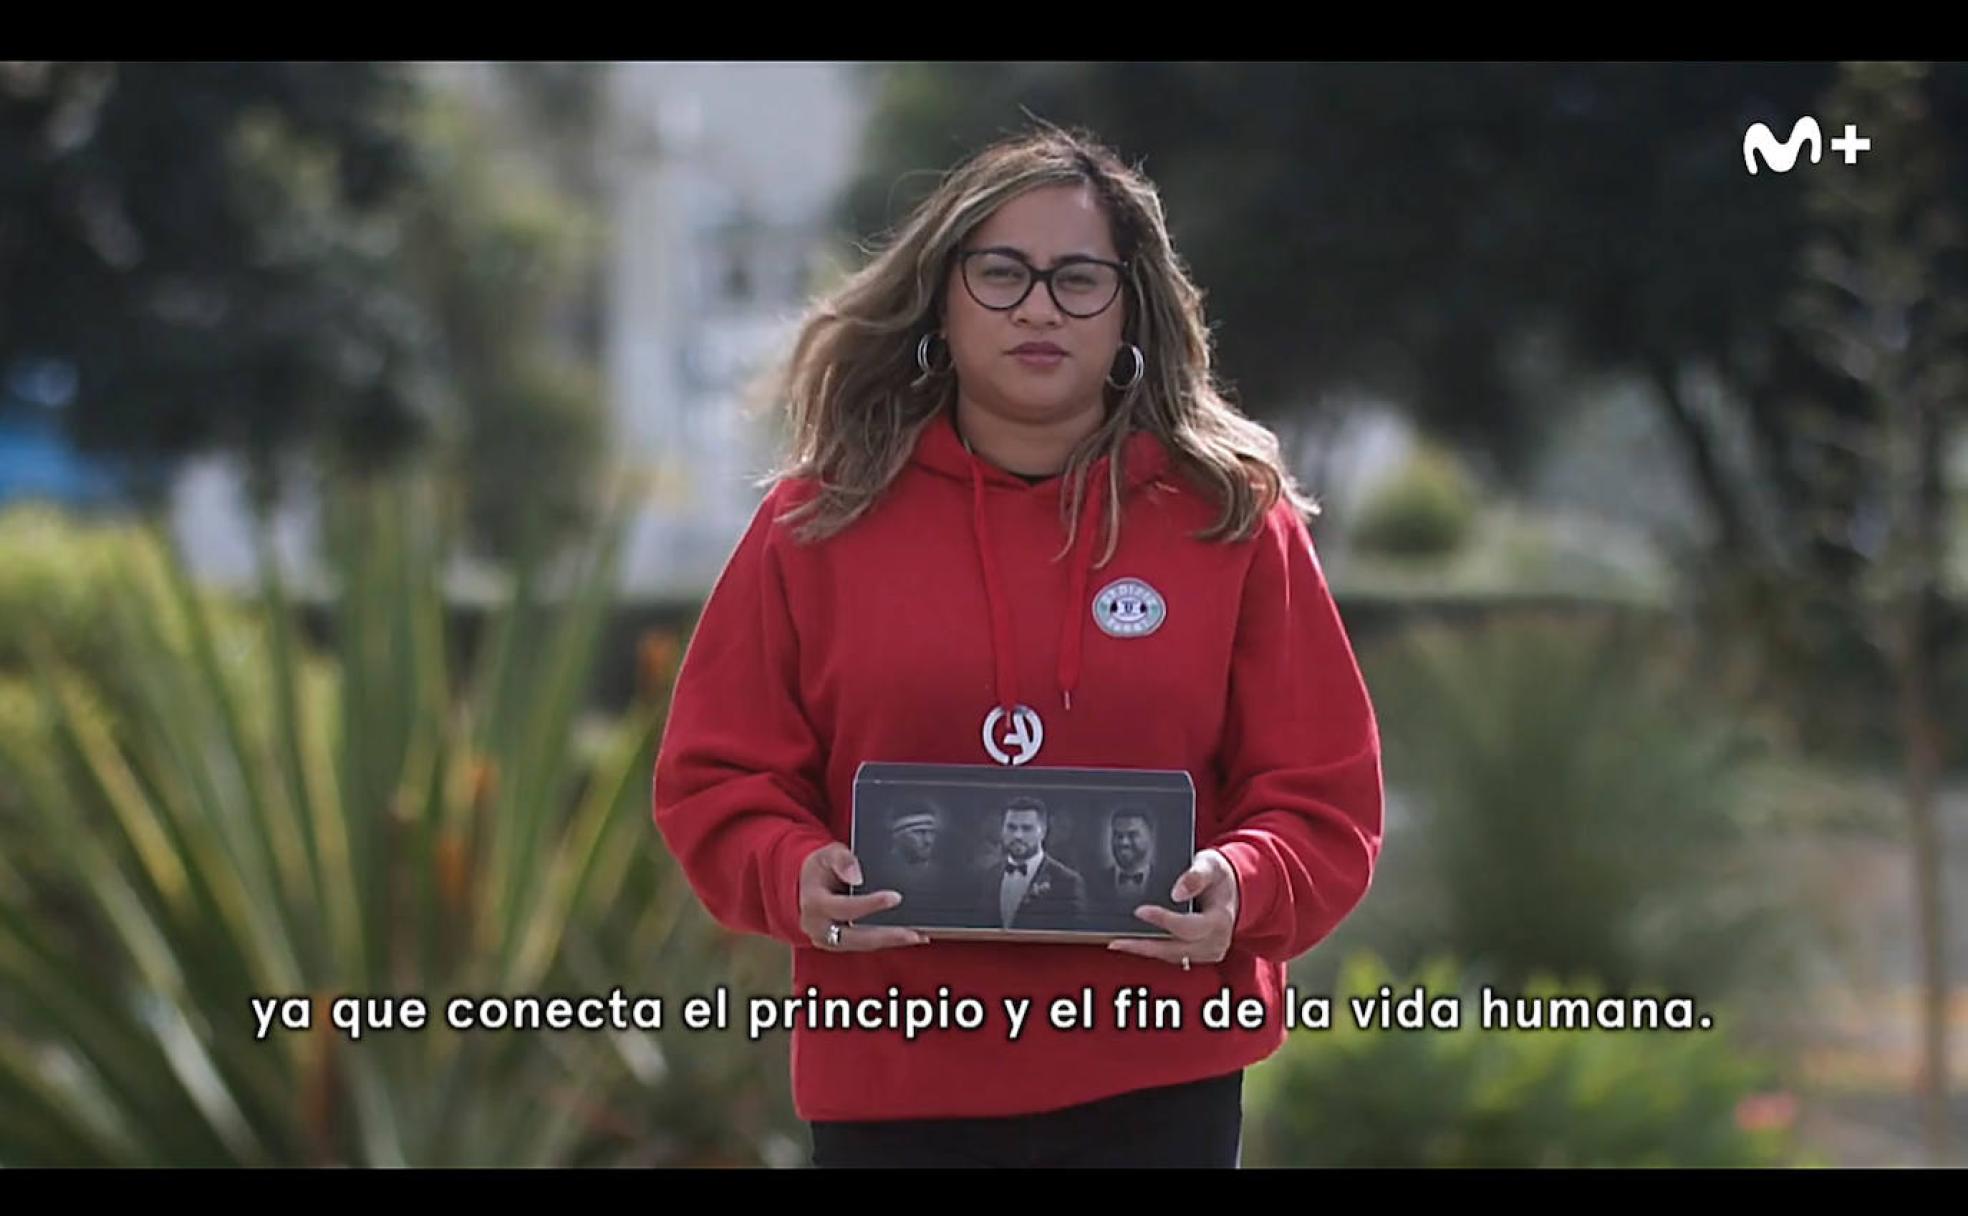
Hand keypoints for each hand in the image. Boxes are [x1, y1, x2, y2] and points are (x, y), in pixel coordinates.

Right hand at [798, 843, 928, 950]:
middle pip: (856, 937)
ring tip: (917, 936)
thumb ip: (842, 860)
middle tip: (914, 933)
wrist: (806, 884)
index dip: (870, 904)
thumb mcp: (828, 854)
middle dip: (887, 935)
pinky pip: (863, 945)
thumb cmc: (820, 868)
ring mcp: (827, 940)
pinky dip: (885, 941)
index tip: (895, 898)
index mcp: (814, 903)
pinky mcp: (837, 945)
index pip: (844, 908)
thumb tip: (856, 876)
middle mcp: (819, 927)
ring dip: (890, 941)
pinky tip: (906, 936)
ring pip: (862, 945)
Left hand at [1107, 848, 1238, 969]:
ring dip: (1145, 951)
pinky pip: (1173, 957)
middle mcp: (1216, 941)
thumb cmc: (1218, 876)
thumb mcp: (1210, 865)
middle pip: (1176, 949)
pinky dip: (1153, 951)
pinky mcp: (1199, 956)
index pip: (1187, 927)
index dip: (1163, 920)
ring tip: (1118, 944)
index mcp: (1220, 920)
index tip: (1140, 911)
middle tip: (1117, 941)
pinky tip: (1133, 945)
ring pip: (1172, 956)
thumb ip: (1195, 876)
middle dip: (1145, 945)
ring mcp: (1208, 952)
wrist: (1231, 890)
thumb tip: (1177, 892)